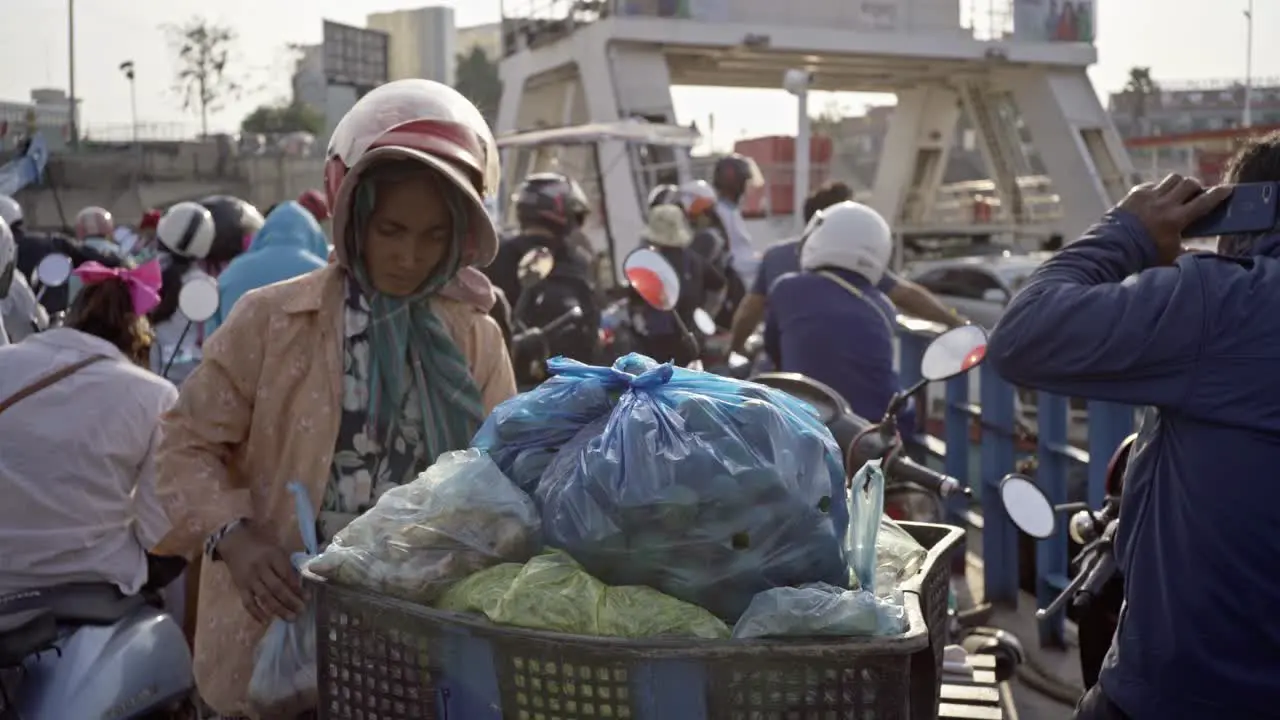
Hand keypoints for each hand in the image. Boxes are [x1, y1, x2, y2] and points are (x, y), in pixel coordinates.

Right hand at [217, 523, 306, 622]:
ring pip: (265, 597)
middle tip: (302, 611)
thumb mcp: (276, 550)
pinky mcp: (240, 587)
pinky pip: (248, 603)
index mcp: (272, 556)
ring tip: (290, 618)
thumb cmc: (261, 548)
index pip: (286, 574)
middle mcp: (260, 568)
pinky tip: (266, 622)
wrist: (235, 543)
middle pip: (277, 588)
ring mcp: (249, 579)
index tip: (308, 598)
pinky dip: (257, 613)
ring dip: (279, 609)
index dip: (297, 587)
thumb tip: (300, 585)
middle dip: (291, 601)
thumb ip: (286, 565)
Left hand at [1116, 174, 1231, 264]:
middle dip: (1196, 187)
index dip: (1219, 194)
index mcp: (1176, 219)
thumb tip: (1209, 255)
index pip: (1204, 201)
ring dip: (1179, 184)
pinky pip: (1153, 184)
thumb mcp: (1171, 257)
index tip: (1227, 189)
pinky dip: (1159, 188)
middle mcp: (1164, 203)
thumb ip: (1191, 253)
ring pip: (1172, 179)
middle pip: (1189, 183)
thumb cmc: (1144, 256)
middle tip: (1197, 194)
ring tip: (1178, 193)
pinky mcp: (1135, 194)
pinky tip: (1157, 198)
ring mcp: (1149, 196)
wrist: (1113, 249)